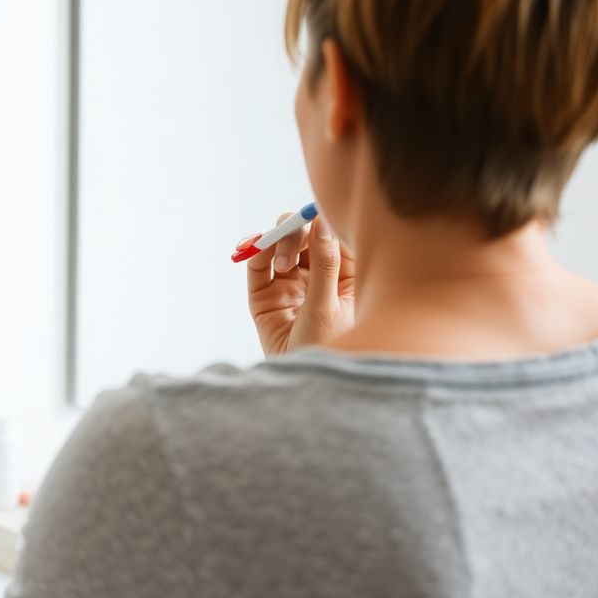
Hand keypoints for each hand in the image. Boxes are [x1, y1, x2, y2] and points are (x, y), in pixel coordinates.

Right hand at [244, 213, 356, 355]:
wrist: (304, 385)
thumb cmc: (328, 350)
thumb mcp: (330, 305)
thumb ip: (325, 261)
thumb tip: (322, 221)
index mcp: (345, 278)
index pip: (333, 238)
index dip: (322, 223)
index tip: (315, 212)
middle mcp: (318, 278)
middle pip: (305, 239)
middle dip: (295, 232)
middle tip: (291, 231)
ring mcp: (290, 286)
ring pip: (281, 248)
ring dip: (275, 243)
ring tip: (279, 261)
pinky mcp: (265, 296)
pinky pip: (258, 266)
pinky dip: (253, 252)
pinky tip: (252, 246)